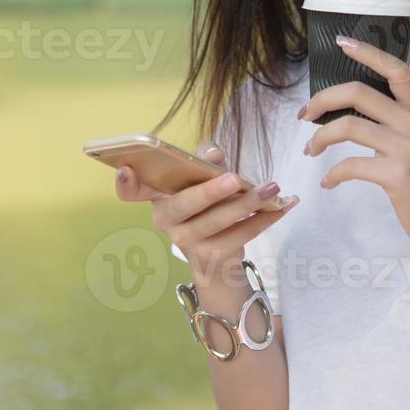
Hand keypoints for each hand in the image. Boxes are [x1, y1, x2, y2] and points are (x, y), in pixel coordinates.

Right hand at [113, 140, 297, 280]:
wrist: (216, 257)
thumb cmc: (206, 206)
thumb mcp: (202, 179)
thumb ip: (204, 160)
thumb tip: (214, 152)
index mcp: (157, 196)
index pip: (130, 191)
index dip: (124, 183)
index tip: (127, 170)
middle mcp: (165, 221)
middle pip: (185, 205)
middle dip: (210, 191)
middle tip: (234, 178)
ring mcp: (187, 242)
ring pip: (218, 222)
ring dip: (249, 204)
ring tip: (272, 188)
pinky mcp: (211, 257)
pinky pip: (241, 236)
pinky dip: (266, 218)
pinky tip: (285, 205)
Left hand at [298, 35, 409, 250]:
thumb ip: (392, 120)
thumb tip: (346, 108)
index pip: (395, 69)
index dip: (367, 52)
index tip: (340, 43)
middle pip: (357, 92)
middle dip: (321, 100)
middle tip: (304, 115)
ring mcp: (406, 146)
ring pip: (347, 126)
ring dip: (319, 139)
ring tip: (311, 151)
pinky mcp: (396, 173)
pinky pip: (350, 165)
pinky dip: (332, 174)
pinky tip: (329, 182)